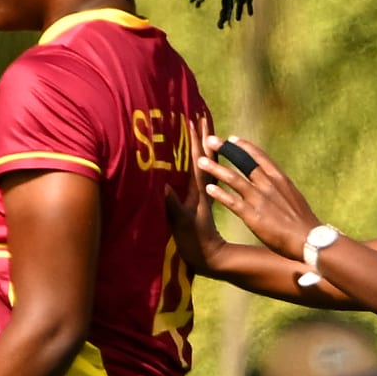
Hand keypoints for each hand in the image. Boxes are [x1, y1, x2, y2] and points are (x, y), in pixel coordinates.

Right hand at [164, 115, 226, 276]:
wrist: (212, 259)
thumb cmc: (196, 243)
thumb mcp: (182, 225)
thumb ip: (174, 207)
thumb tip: (164, 187)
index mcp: (200, 190)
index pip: (199, 160)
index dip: (196, 140)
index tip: (195, 119)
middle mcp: (204, 189)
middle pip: (206, 157)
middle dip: (203, 137)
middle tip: (201, 116)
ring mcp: (204, 195)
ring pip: (207, 165)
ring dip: (205, 148)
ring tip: (204, 131)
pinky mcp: (203, 203)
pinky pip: (205, 177)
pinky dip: (204, 164)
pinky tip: (200, 160)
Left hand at [195, 135, 321, 260]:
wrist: (310, 240)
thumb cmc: (303, 223)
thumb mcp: (294, 198)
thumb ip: (281, 188)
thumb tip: (275, 183)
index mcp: (280, 179)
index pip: (260, 157)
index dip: (244, 146)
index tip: (232, 138)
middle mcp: (269, 185)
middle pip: (243, 162)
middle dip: (225, 149)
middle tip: (210, 139)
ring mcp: (260, 199)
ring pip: (233, 178)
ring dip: (215, 168)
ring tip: (200, 161)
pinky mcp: (253, 215)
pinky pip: (232, 202)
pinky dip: (219, 194)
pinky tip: (207, 188)